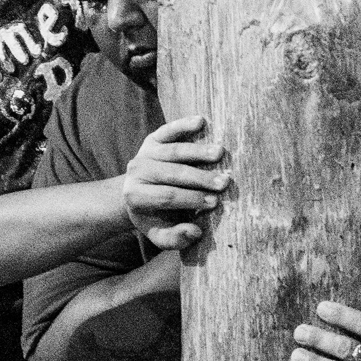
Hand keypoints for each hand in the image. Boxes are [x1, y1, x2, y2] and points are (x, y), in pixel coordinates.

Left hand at [121, 114, 228, 250]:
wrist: (138, 194)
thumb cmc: (157, 216)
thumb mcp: (160, 234)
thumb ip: (175, 239)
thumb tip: (195, 232)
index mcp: (136, 197)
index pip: (167, 196)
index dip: (191, 198)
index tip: (215, 202)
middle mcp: (136, 172)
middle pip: (172, 173)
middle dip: (200, 178)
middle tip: (224, 182)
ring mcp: (144, 153)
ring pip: (174, 151)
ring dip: (198, 152)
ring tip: (220, 154)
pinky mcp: (152, 139)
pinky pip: (168, 131)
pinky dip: (183, 125)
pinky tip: (201, 121)